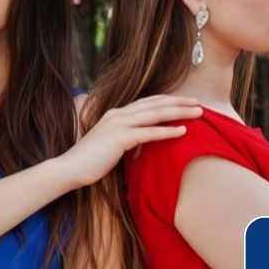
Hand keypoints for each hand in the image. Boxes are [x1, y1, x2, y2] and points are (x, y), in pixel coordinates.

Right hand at [59, 95, 201, 188]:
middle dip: (178, 102)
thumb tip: (139, 143)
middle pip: (155, 104)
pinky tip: (183, 131)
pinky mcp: (120, 138)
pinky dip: (167, 131)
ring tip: (198, 113)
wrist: (70, 168)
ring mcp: (119, 124)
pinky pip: (149, 133)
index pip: (147, 102)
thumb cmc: (88, 161)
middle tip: (198, 102)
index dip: (167, 100)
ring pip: (155, 114)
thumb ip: (124, 139)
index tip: (184, 101)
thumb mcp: (109, 145)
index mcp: (115, 114)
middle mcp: (118, 114)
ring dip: (179, 112)